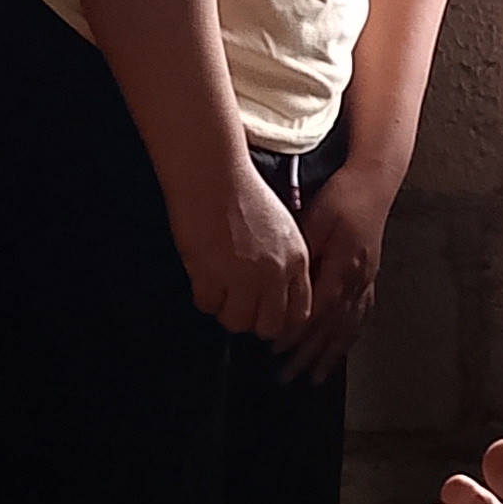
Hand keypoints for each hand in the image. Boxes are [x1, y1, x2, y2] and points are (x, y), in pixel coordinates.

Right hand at [171, 166, 313, 345]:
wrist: (214, 177)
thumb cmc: (243, 195)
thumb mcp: (282, 230)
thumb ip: (285, 264)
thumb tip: (274, 295)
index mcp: (296, 261)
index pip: (299, 313)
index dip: (280, 318)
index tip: (265, 313)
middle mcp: (274, 274)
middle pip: (268, 326)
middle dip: (252, 320)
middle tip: (238, 305)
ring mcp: (244, 278)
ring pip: (237, 322)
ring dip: (226, 310)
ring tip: (219, 289)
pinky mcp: (212, 276)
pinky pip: (208, 305)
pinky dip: (204, 296)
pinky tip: (203, 277)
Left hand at [283, 159, 393, 379]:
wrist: (373, 183)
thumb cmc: (342, 198)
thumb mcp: (314, 220)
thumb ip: (302, 255)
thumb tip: (284, 286)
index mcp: (343, 267)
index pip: (317, 311)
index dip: (297, 332)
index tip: (275, 348)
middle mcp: (357, 280)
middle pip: (331, 327)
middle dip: (308, 355)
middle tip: (286, 377)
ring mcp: (365, 281)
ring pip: (347, 327)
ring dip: (329, 355)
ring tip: (313, 378)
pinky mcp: (368, 277)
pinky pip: (360, 316)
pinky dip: (348, 338)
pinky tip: (340, 350)